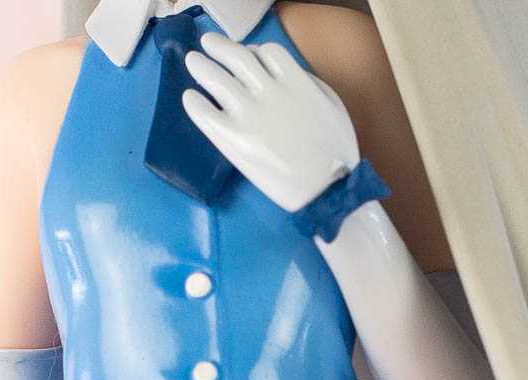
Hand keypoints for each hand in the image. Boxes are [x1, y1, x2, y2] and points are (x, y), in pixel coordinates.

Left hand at [181, 32, 360, 210]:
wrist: (324, 189)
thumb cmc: (337, 155)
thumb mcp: (334, 107)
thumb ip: (310, 85)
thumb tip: (291, 76)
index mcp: (295, 82)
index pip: (267, 52)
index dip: (254, 51)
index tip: (247, 55)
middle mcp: (269, 92)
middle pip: (237, 58)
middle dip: (220, 47)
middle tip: (207, 43)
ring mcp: (249, 115)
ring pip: (216, 79)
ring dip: (201, 66)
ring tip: (192, 61)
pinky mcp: (233, 140)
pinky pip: (205, 114)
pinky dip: (195, 103)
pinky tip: (189, 98)